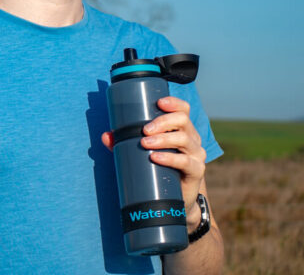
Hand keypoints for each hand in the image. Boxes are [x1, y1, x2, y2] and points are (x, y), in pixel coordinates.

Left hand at [101, 96, 206, 228]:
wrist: (175, 199)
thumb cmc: (159, 169)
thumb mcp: (143, 153)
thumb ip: (123, 143)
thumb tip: (106, 136)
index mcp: (182, 129)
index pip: (183, 109)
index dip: (174, 103)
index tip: (159, 103)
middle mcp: (192, 138)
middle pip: (182, 120)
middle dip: (162, 122)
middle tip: (144, 130)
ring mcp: (197, 154)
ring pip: (184, 139)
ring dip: (163, 139)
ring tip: (145, 143)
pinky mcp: (197, 171)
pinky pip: (185, 161)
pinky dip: (170, 158)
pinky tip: (156, 158)